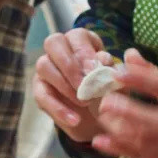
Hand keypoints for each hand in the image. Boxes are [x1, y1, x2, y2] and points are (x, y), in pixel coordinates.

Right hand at [33, 28, 113, 142]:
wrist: (99, 120)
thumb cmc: (109, 93)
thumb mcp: (117, 83)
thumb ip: (112, 69)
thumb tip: (102, 58)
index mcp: (82, 42)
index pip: (76, 36)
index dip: (83, 52)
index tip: (93, 70)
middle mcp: (61, 50)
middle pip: (53, 42)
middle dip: (69, 65)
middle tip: (84, 85)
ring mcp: (47, 68)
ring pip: (44, 66)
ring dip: (64, 85)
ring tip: (84, 102)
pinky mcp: (39, 89)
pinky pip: (42, 95)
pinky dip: (59, 109)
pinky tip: (75, 119)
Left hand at [91, 49, 157, 157]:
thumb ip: (155, 74)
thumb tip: (128, 54)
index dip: (144, 80)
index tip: (118, 73)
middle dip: (129, 112)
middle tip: (105, 101)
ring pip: (148, 141)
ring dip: (120, 130)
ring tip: (102, 116)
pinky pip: (141, 157)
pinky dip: (118, 149)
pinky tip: (99, 140)